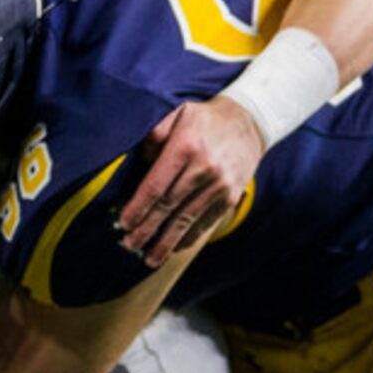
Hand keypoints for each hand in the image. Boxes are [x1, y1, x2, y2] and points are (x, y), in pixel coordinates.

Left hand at [117, 97, 266, 265]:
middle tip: (128, 245)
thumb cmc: (205, 120)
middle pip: (169, 207)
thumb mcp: (177, 114)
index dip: (138, 208)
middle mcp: (204, 169)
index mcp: (185, 147)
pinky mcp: (230, 196)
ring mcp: (219, 185)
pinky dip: (188, 237)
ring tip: (149, 259)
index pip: (156, 185)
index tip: (123, 223)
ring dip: (166, 242)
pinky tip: (174, 247)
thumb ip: (155, 136)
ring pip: (187, 220)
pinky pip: (205, 222)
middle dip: (146, 230)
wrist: (249, 122)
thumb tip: (140, 164)